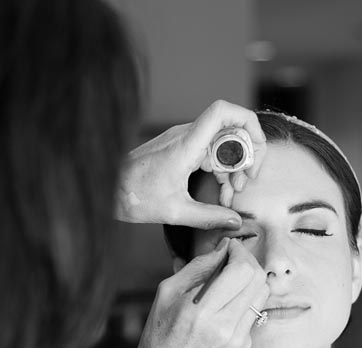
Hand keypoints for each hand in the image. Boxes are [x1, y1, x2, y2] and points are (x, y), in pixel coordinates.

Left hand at [116, 100, 266, 228]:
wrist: (104, 189)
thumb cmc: (133, 197)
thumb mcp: (176, 212)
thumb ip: (209, 217)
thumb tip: (235, 222)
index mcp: (186, 144)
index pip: (224, 112)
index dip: (248, 123)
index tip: (257, 151)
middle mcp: (185, 135)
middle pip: (230, 129)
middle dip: (245, 156)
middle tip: (245, 184)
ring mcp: (181, 140)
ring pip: (220, 143)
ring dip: (232, 167)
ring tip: (231, 195)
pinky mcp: (178, 148)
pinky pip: (207, 151)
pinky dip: (218, 169)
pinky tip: (219, 192)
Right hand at [129, 238, 269, 347]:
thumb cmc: (160, 332)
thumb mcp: (167, 293)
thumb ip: (198, 267)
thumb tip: (223, 247)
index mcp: (201, 313)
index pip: (240, 271)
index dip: (239, 251)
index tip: (229, 247)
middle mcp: (225, 328)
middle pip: (258, 279)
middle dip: (248, 261)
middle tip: (232, 258)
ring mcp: (238, 340)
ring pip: (262, 294)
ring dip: (250, 279)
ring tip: (230, 278)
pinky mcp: (244, 346)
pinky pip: (254, 311)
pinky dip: (244, 299)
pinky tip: (226, 302)